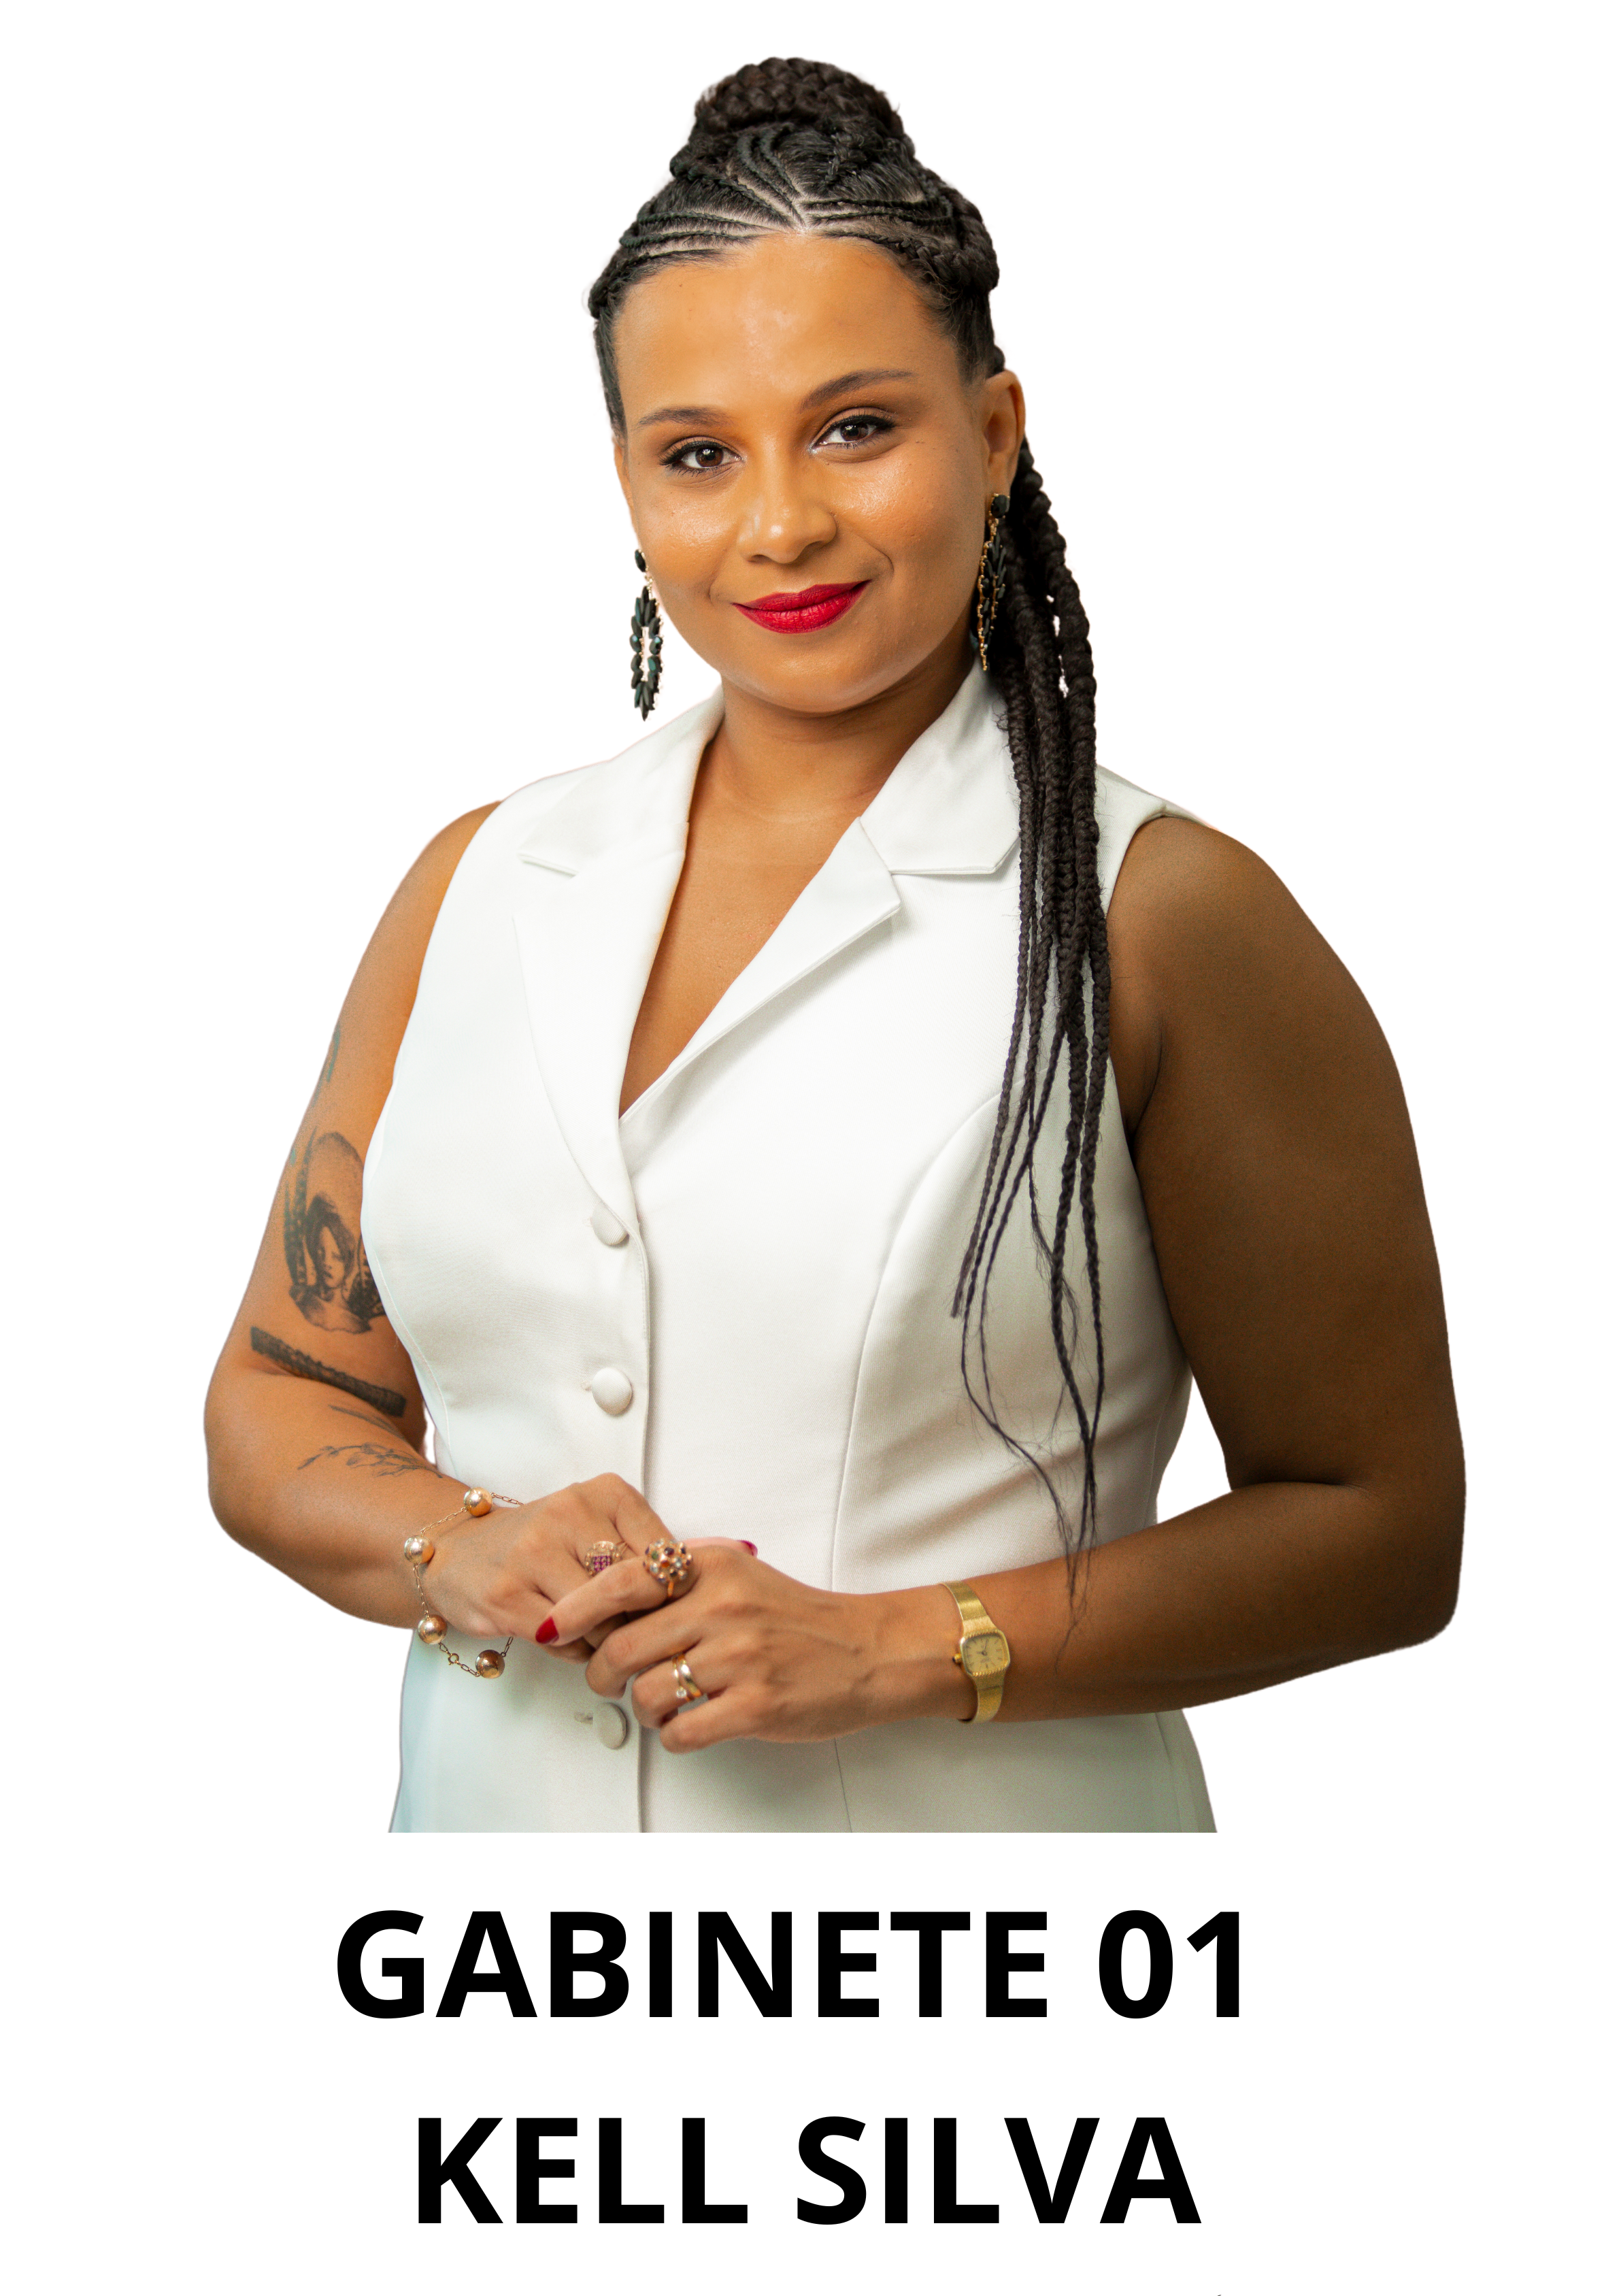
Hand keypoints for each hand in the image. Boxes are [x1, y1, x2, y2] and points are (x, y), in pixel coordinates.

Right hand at [420, 1475, 671, 1664]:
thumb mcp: (599, 1527)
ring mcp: (533, 1553)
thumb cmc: (543, 1546)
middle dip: (639, 1622)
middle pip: (636, 1590)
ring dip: (606, 1641)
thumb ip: (643, 1552)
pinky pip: (565, 1641)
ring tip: (596, 1634)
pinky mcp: (506, 1595)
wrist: (459, 1553)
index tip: (665, 1608)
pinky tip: (565, 1638)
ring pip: (602, 1620)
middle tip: (635, 1632)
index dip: (671, 1593)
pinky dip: (575, 1651)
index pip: (665, 1554)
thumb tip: (691, 1597)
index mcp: (605, 1492)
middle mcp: (569, 1513)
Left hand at [537, 1542, 964, 1744]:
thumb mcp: (738, 1575)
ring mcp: (739, 1659)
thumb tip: (610, 1590)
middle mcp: (721, 1609)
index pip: (621, 1581)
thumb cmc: (798, 1617)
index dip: (576, 1609)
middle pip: (622, 1647)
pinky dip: (676, 1736)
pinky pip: (682, 1732)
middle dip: (603, 1673)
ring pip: (647, 1694)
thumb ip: (680, 1577)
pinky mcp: (755, 1706)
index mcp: (711, 1570)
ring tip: (666, 1704)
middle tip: (610, 1681)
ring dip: (645, 1709)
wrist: (867, 1651)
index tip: (552, 1629)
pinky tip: (692, 1725)